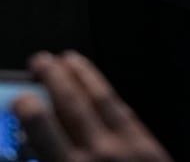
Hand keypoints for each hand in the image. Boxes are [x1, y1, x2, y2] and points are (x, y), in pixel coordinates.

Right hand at [9, 51, 171, 161]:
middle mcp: (97, 154)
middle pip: (71, 107)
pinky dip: (105, 92)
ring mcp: (125, 145)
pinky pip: (122, 109)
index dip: (31, 111)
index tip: (21, 98)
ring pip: (99, 100)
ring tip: (65, 58)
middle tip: (39, 59)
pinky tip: (95, 81)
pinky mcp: (146, 142)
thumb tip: (30, 148)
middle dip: (53, 79)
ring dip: (81, 76)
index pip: (45, 133)